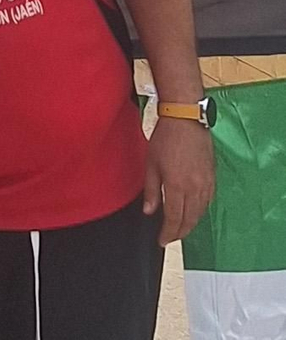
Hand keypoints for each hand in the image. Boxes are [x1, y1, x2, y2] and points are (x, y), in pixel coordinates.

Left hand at [143, 116, 215, 245]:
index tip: (161, 241)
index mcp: (177, 186)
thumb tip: (149, 212)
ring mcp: (206, 183)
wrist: (186, 121)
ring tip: (179, 229)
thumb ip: (151, 190)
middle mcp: (195, 188)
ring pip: (200, 212)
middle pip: (190, 219)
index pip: (174, 218)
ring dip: (190, 223)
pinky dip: (199, 211)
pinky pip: (207, 201)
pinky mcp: (213, 177)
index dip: (168, 232)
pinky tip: (193, 213)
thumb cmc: (164, 140)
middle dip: (179, 232)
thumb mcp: (151, 165)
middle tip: (169, 238)